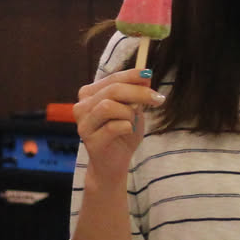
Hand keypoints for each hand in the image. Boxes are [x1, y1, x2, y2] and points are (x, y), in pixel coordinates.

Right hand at [74, 66, 161, 184]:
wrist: (114, 164)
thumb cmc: (122, 134)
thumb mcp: (133, 110)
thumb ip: (136, 94)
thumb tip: (145, 76)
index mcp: (90, 94)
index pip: (112, 78)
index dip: (131, 75)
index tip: (149, 74)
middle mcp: (82, 106)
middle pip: (112, 90)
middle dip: (138, 92)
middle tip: (158, 99)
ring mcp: (83, 124)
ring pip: (109, 106)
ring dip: (129, 113)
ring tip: (133, 122)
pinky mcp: (90, 140)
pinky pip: (112, 127)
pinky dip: (126, 127)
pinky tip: (128, 131)